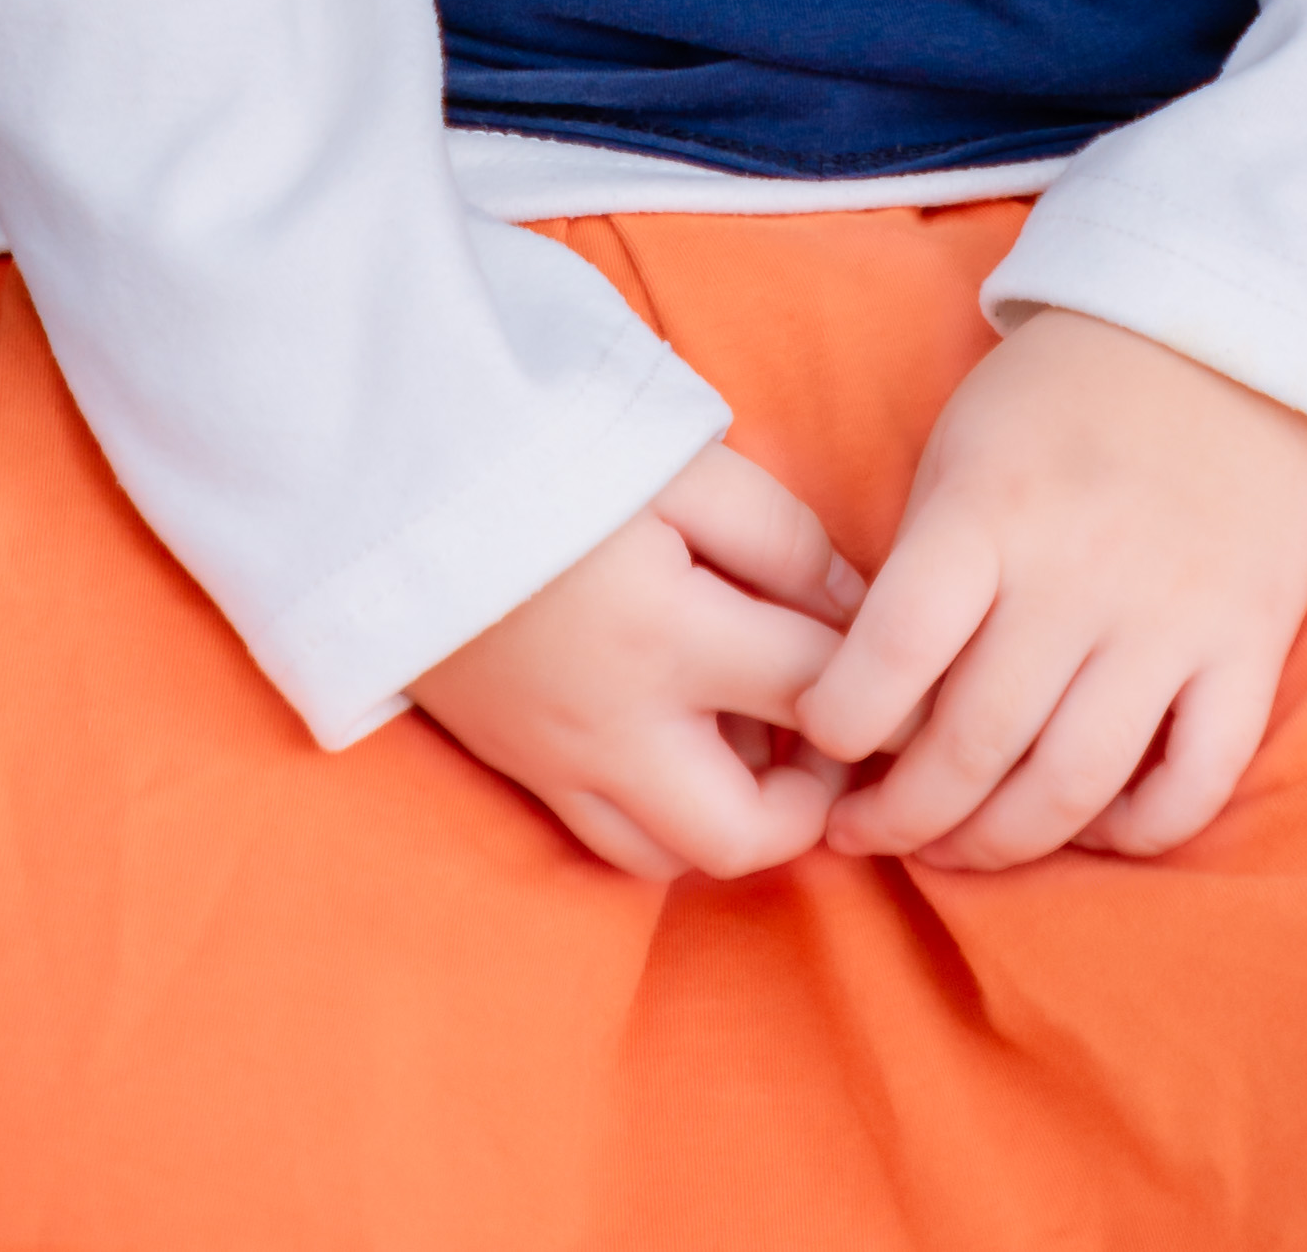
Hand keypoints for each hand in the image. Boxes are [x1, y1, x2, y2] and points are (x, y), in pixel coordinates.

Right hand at [410, 438, 864, 878]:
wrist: (391, 470)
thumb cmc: (546, 448)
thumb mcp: (679, 464)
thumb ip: (781, 537)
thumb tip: (861, 608)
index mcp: (666, 636)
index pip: (819, 695)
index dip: (887, 688)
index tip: (916, 669)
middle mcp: (615, 728)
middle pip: (749, 834)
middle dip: (812, 801)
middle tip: (831, 733)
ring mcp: (558, 762)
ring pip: (678, 859)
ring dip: (738, 818)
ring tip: (757, 738)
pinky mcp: (519, 769)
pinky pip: (615, 844)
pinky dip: (669, 820)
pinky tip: (686, 748)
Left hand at [795, 309, 1306, 872]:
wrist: (1226, 336)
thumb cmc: (1066, 396)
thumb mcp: (964, 447)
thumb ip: (924, 566)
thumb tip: (872, 695)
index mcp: (990, 509)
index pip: (896, 651)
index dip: (841, 722)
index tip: (820, 742)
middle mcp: (1080, 573)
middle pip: (975, 743)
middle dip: (903, 816)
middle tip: (867, 831)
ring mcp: (1173, 619)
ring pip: (1073, 787)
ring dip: (998, 844)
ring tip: (952, 849)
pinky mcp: (1251, 648)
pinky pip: (1192, 786)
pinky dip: (1133, 834)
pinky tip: (1085, 828)